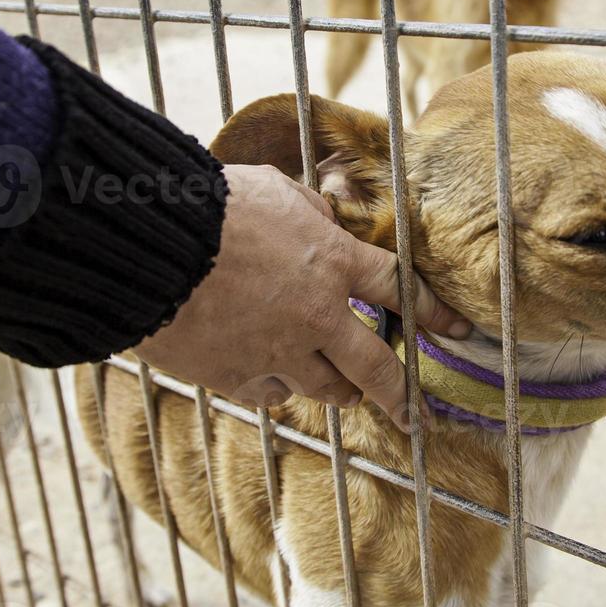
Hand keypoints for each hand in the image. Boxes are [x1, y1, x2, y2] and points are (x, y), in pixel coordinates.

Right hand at [135, 164, 471, 428]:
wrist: (149, 247)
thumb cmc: (210, 206)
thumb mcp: (273, 189)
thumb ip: (308, 211)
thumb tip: (324, 218)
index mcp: (332, 261)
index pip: (398, 287)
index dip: (432, 311)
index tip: (456, 330)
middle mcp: (316, 315)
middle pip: (377, 367)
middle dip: (402, 395)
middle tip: (417, 416)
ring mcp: (278, 351)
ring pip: (326, 389)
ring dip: (339, 390)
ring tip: (346, 394)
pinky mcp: (236, 376)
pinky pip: (271, 394)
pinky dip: (275, 387)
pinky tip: (271, 379)